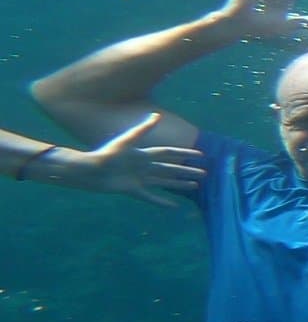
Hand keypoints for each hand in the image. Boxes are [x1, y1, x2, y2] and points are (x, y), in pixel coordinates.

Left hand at [69, 115, 205, 206]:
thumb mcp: (126, 140)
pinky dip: (162, 202)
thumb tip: (157, 115)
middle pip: (170, 168)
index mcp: (144, 154)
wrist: (90, 171)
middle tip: (204, 174)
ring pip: (164, 181)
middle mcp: (144, 166)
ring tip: (195, 186)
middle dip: (187, 170)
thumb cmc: (108, 155)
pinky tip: (173, 206)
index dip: (184, 153)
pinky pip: (151, 197)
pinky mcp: (133, 191)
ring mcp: (140, 179)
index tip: (200, 155)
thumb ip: (142, 129)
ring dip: (179, 184)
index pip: (169, 153)